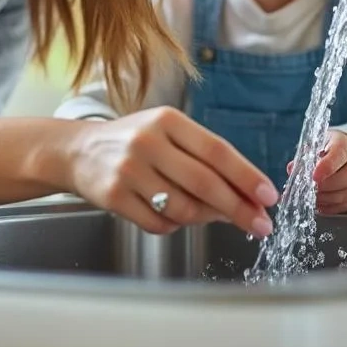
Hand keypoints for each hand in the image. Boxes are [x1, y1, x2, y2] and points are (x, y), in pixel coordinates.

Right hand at [57, 107, 277, 236]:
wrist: (78, 151)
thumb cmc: (133, 143)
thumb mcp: (168, 134)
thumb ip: (205, 159)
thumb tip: (247, 195)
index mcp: (167, 120)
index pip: (217, 151)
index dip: (247, 176)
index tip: (269, 196)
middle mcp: (147, 142)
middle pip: (205, 183)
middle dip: (239, 208)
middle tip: (260, 223)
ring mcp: (128, 170)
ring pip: (183, 208)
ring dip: (205, 218)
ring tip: (210, 214)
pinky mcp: (114, 197)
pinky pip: (159, 224)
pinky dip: (173, 225)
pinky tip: (172, 215)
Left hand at [288, 130, 346, 214]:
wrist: (344, 157)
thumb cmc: (325, 150)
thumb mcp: (313, 146)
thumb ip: (304, 156)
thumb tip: (292, 169)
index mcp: (344, 145)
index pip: (340, 153)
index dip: (328, 166)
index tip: (314, 176)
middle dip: (325, 185)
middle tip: (309, 188)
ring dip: (326, 198)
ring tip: (310, 196)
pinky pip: (345, 205)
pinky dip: (330, 207)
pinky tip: (318, 203)